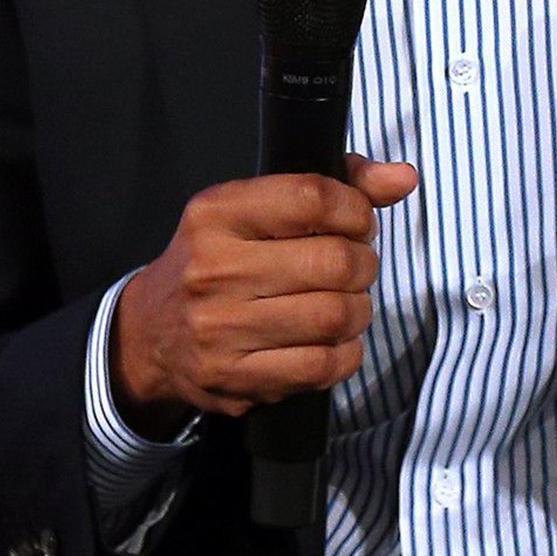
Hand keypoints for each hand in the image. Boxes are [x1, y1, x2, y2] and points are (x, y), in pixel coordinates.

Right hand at [109, 154, 417, 438]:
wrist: (152, 331)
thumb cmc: (221, 258)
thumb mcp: (259, 207)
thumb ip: (337, 184)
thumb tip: (404, 177)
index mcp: (216, 213)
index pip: (312, 198)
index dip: (356, 209)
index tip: (358, 221)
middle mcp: (212, 268)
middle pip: (333, 261)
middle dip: (364, 263)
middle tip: (356, 266)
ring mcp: (219, 329)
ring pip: (334, 316)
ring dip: (359, 309)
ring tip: (348, 303)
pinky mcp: (233, 378)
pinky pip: (321, 367)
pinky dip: (346, 353)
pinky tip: (335, 340)